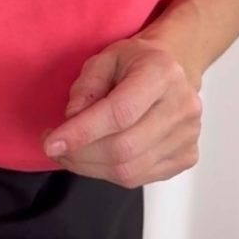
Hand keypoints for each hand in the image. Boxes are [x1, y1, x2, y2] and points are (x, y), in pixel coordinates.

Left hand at [42, 37, 202, 186]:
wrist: (172, 71)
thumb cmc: (134, 65)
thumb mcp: (103, 59)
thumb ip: (86, 86)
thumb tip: (73, 119)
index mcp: (162, 73)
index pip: (120, 113)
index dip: (81, 133)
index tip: (50, 144)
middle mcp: (182, 106)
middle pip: (123, 148)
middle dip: (79, 155)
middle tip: (55, 147)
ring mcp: (188, 135)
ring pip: (128, 171)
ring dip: (88, 167)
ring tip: (71, 153)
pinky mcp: (186, 156)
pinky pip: (138, 179)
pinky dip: (107, 173)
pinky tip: (96, 157)